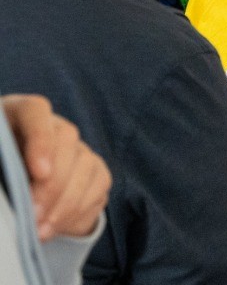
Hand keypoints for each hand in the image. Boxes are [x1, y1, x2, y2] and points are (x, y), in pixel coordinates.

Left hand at [3, 94, 110, 240]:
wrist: (11, 187)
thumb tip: (6, 188)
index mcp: (19, 114)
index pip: (35, 111)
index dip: (40, 140)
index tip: (39, 173)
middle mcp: (54, 125)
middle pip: (66, 138)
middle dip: (52, 183)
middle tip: (33, 216)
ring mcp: (77, 146)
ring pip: (86, 163)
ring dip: (65, 203)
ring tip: (40, 232)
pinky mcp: (94, 169)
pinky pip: (99, 184)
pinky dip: (78, 210)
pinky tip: (55, 228)